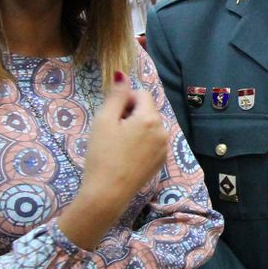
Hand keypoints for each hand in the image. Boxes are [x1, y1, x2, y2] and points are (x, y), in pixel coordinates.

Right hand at [59, 73, 168, 248]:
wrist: (107, 193)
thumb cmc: (102, 155)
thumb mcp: (104, 120)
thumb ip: (116, 95)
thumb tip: (123, 74)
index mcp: (150, 118)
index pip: (141, 94)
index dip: (124, 100)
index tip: (111, 116)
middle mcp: (163, 131)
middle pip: (147, 110)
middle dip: (130, 114)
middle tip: (112, 131)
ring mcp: (164, 148)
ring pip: (150, 126)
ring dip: (135, 128)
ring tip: (118, 144)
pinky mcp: (160, 162)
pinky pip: (152, 142)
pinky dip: (141, 142)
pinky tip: (126, 155)